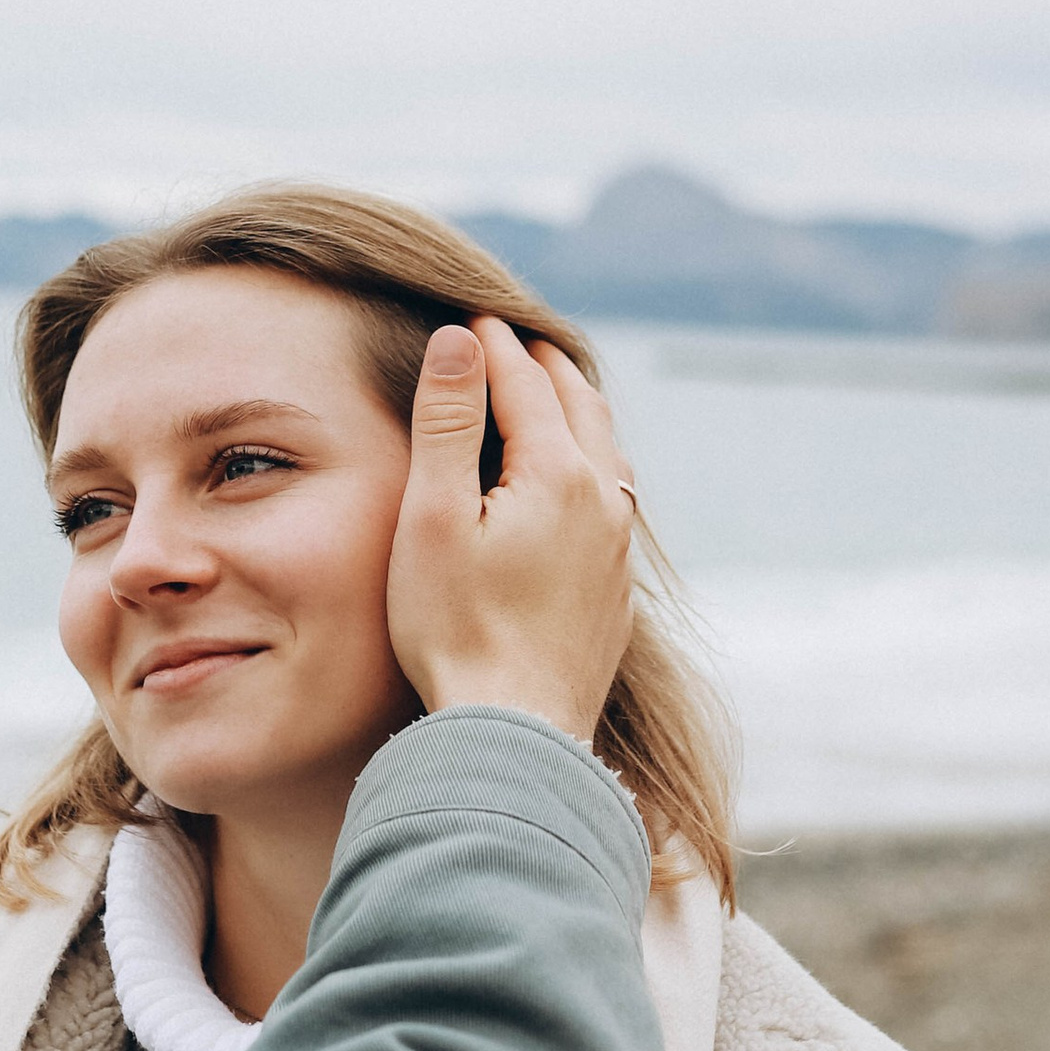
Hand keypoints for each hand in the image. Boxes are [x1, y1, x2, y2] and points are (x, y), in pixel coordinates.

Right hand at [386, 318, 638, 745]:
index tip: (467, 317)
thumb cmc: (457, 629)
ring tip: (551, 391)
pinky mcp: (615, 588)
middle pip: (579, 405)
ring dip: (576, 410)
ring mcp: (616, 547)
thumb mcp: (433, 518)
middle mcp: (603, 500)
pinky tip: (576, 482)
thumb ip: (448, 423)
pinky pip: (613, 499)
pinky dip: (590, 463)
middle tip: (511, 339)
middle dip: (542, 365)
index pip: (523, 384)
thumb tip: (459, 341)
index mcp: (558, 474)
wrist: (517, 734)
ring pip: (606, 451)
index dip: (490, 346)